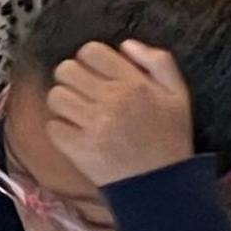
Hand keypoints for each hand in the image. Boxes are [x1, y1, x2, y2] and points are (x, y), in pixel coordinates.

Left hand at [43, 39, 197, 187]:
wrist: (162, 186)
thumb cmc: (170, 138)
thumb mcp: (178, 95)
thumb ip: (158, 62)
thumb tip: (126, 44)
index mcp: (135, 83)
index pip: (90, 51)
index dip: (88, 59)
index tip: (95, 73)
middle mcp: (111, 100)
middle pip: (65, 70)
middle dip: (72, 79)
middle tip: (84, 94)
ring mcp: (92, 125)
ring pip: (54, 97)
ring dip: (64, 105)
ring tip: (80, 115)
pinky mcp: (77, 148)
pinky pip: (52, 127)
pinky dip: (61, 131)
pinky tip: (78, 136)